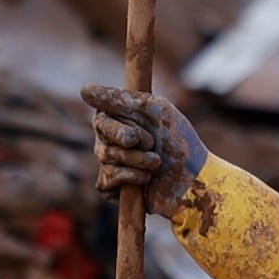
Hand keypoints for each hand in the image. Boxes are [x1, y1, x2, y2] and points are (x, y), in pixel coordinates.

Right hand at [82, 84, 208, 196]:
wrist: (194, 177)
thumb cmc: (177, 139)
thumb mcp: (154, 109)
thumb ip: (120, 98)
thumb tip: (84, 90)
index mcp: (116, 118)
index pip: (100, 120)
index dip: (120, 130)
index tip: (139, 135)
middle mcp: (108, 140)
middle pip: (102, 141)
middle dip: (132, 144)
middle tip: (154, 144)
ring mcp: (110, 164)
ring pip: (106, 161)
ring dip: (137, 161)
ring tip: (156, 162)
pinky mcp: (113, 188)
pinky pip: (106, 182)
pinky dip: (129, 179)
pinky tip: (146, 179)